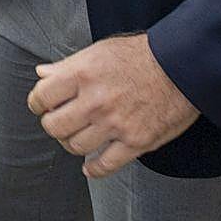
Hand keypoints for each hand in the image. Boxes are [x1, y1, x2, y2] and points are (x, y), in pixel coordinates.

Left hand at [28, 33, 200, 176]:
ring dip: (72, 144)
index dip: (38, 103)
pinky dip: (94, 169)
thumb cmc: (142, 55)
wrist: (182, 65)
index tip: (41, 105)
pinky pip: (105, 165)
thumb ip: (68, 65)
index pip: (42, 97)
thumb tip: (42, 74)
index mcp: (83, 73)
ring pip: (75, 147)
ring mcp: (115, 124)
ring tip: (78, 136)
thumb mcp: (99, 51)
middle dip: (53, 124)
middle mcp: (96, 100)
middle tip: (59, 121)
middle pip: (54, 126)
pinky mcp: (135, 142)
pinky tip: (90, 166)